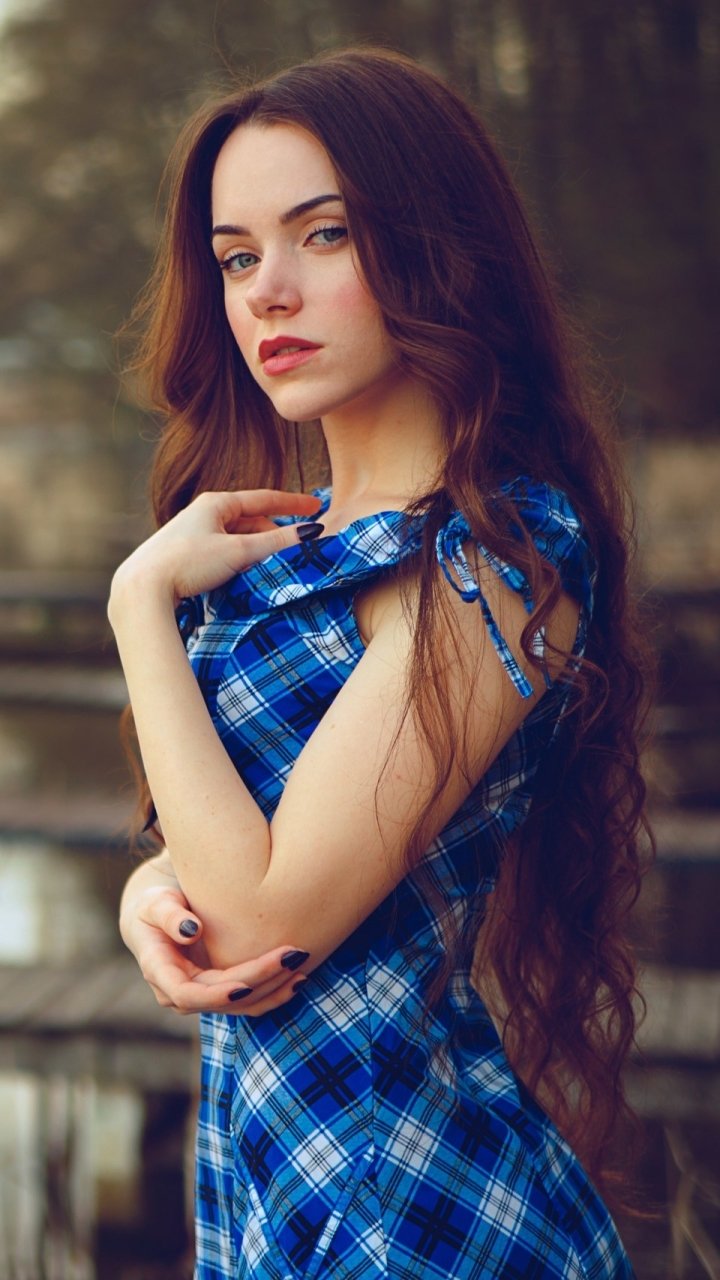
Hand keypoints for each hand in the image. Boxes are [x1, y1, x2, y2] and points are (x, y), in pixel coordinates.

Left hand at [109, 488, 322, 606]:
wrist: (143, 588)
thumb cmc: (188, 563)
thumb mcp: (239, 551)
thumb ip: (276, 542)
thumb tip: (311, 534)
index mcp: (215, 502)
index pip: (264, 498)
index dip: (293, 503)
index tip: (317, 506)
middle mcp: (202, 513)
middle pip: (250, 519)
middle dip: (275, 531)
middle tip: (298, 546)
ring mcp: (192, 534)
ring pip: (236, 537)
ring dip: (258, 548)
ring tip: (275, 563)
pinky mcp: (184, 555)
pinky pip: (223, 550)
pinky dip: (240, 558)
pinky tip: (246, 573)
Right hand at [122, 885, 308, 1016]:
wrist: (158, 917)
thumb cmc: (155, 905)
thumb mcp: (155, 903)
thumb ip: (169, 915)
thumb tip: (192, 931)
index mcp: (160, 972)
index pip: (188, 995)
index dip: (217, 995)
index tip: (246, 984)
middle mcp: (180, 993)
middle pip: (224, 998)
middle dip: (260, 979)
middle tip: (293, 955)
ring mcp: (202, 996)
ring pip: (241, 1004)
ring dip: (274, 989)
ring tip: (302, 967)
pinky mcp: (220, 992)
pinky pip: (249, 1000)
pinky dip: (274, 992)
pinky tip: (299, 979)